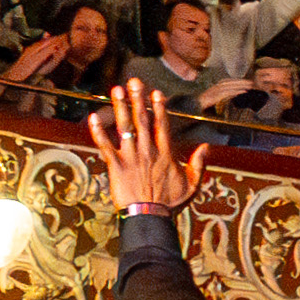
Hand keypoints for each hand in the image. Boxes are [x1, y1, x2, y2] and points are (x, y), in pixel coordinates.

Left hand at [90, 82, 194, 214]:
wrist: (149, 217)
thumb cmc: (170, 204)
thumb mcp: (193, 185)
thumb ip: (199, 165)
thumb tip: (207, 147)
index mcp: (165, 154)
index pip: (162, 125)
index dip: (159, 107)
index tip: (156, 92)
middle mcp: (147, 151)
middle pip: (142, 120)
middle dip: (138, 99)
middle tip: (134, 82)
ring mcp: (130, 157)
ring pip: (124, 127)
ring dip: (120, 107)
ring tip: (116, 90)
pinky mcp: (115, 166)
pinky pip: (105, 146)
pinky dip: (98, 132)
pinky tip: (92, 118)